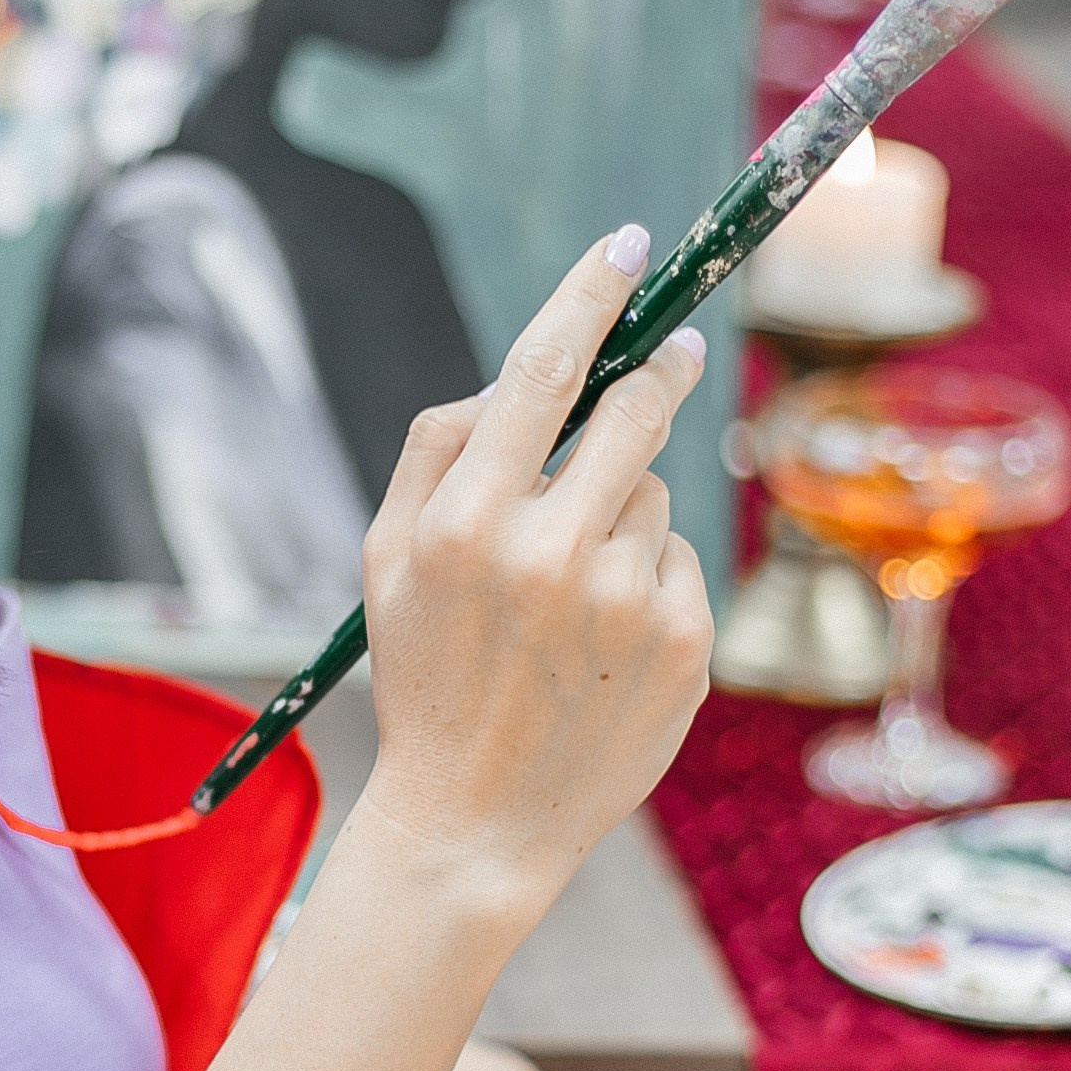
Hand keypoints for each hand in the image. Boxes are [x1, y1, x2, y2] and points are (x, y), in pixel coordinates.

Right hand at [359, 231, 712, 928]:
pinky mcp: (683, 642)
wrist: (476, 823)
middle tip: (669, 359)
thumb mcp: (387, 560)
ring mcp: (626, 599)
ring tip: (573, 594)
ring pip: (655, 494)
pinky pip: (682, 560)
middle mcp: (550, 551)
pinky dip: (651, 579)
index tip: (630, 247)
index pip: (545, 369)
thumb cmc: (426, 676)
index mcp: (467, 519)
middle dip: (653, 378)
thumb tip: (520, 375)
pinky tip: (606, 640)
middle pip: (635, 411)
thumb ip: (439, 450)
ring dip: (625, 513)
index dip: (593, 295)